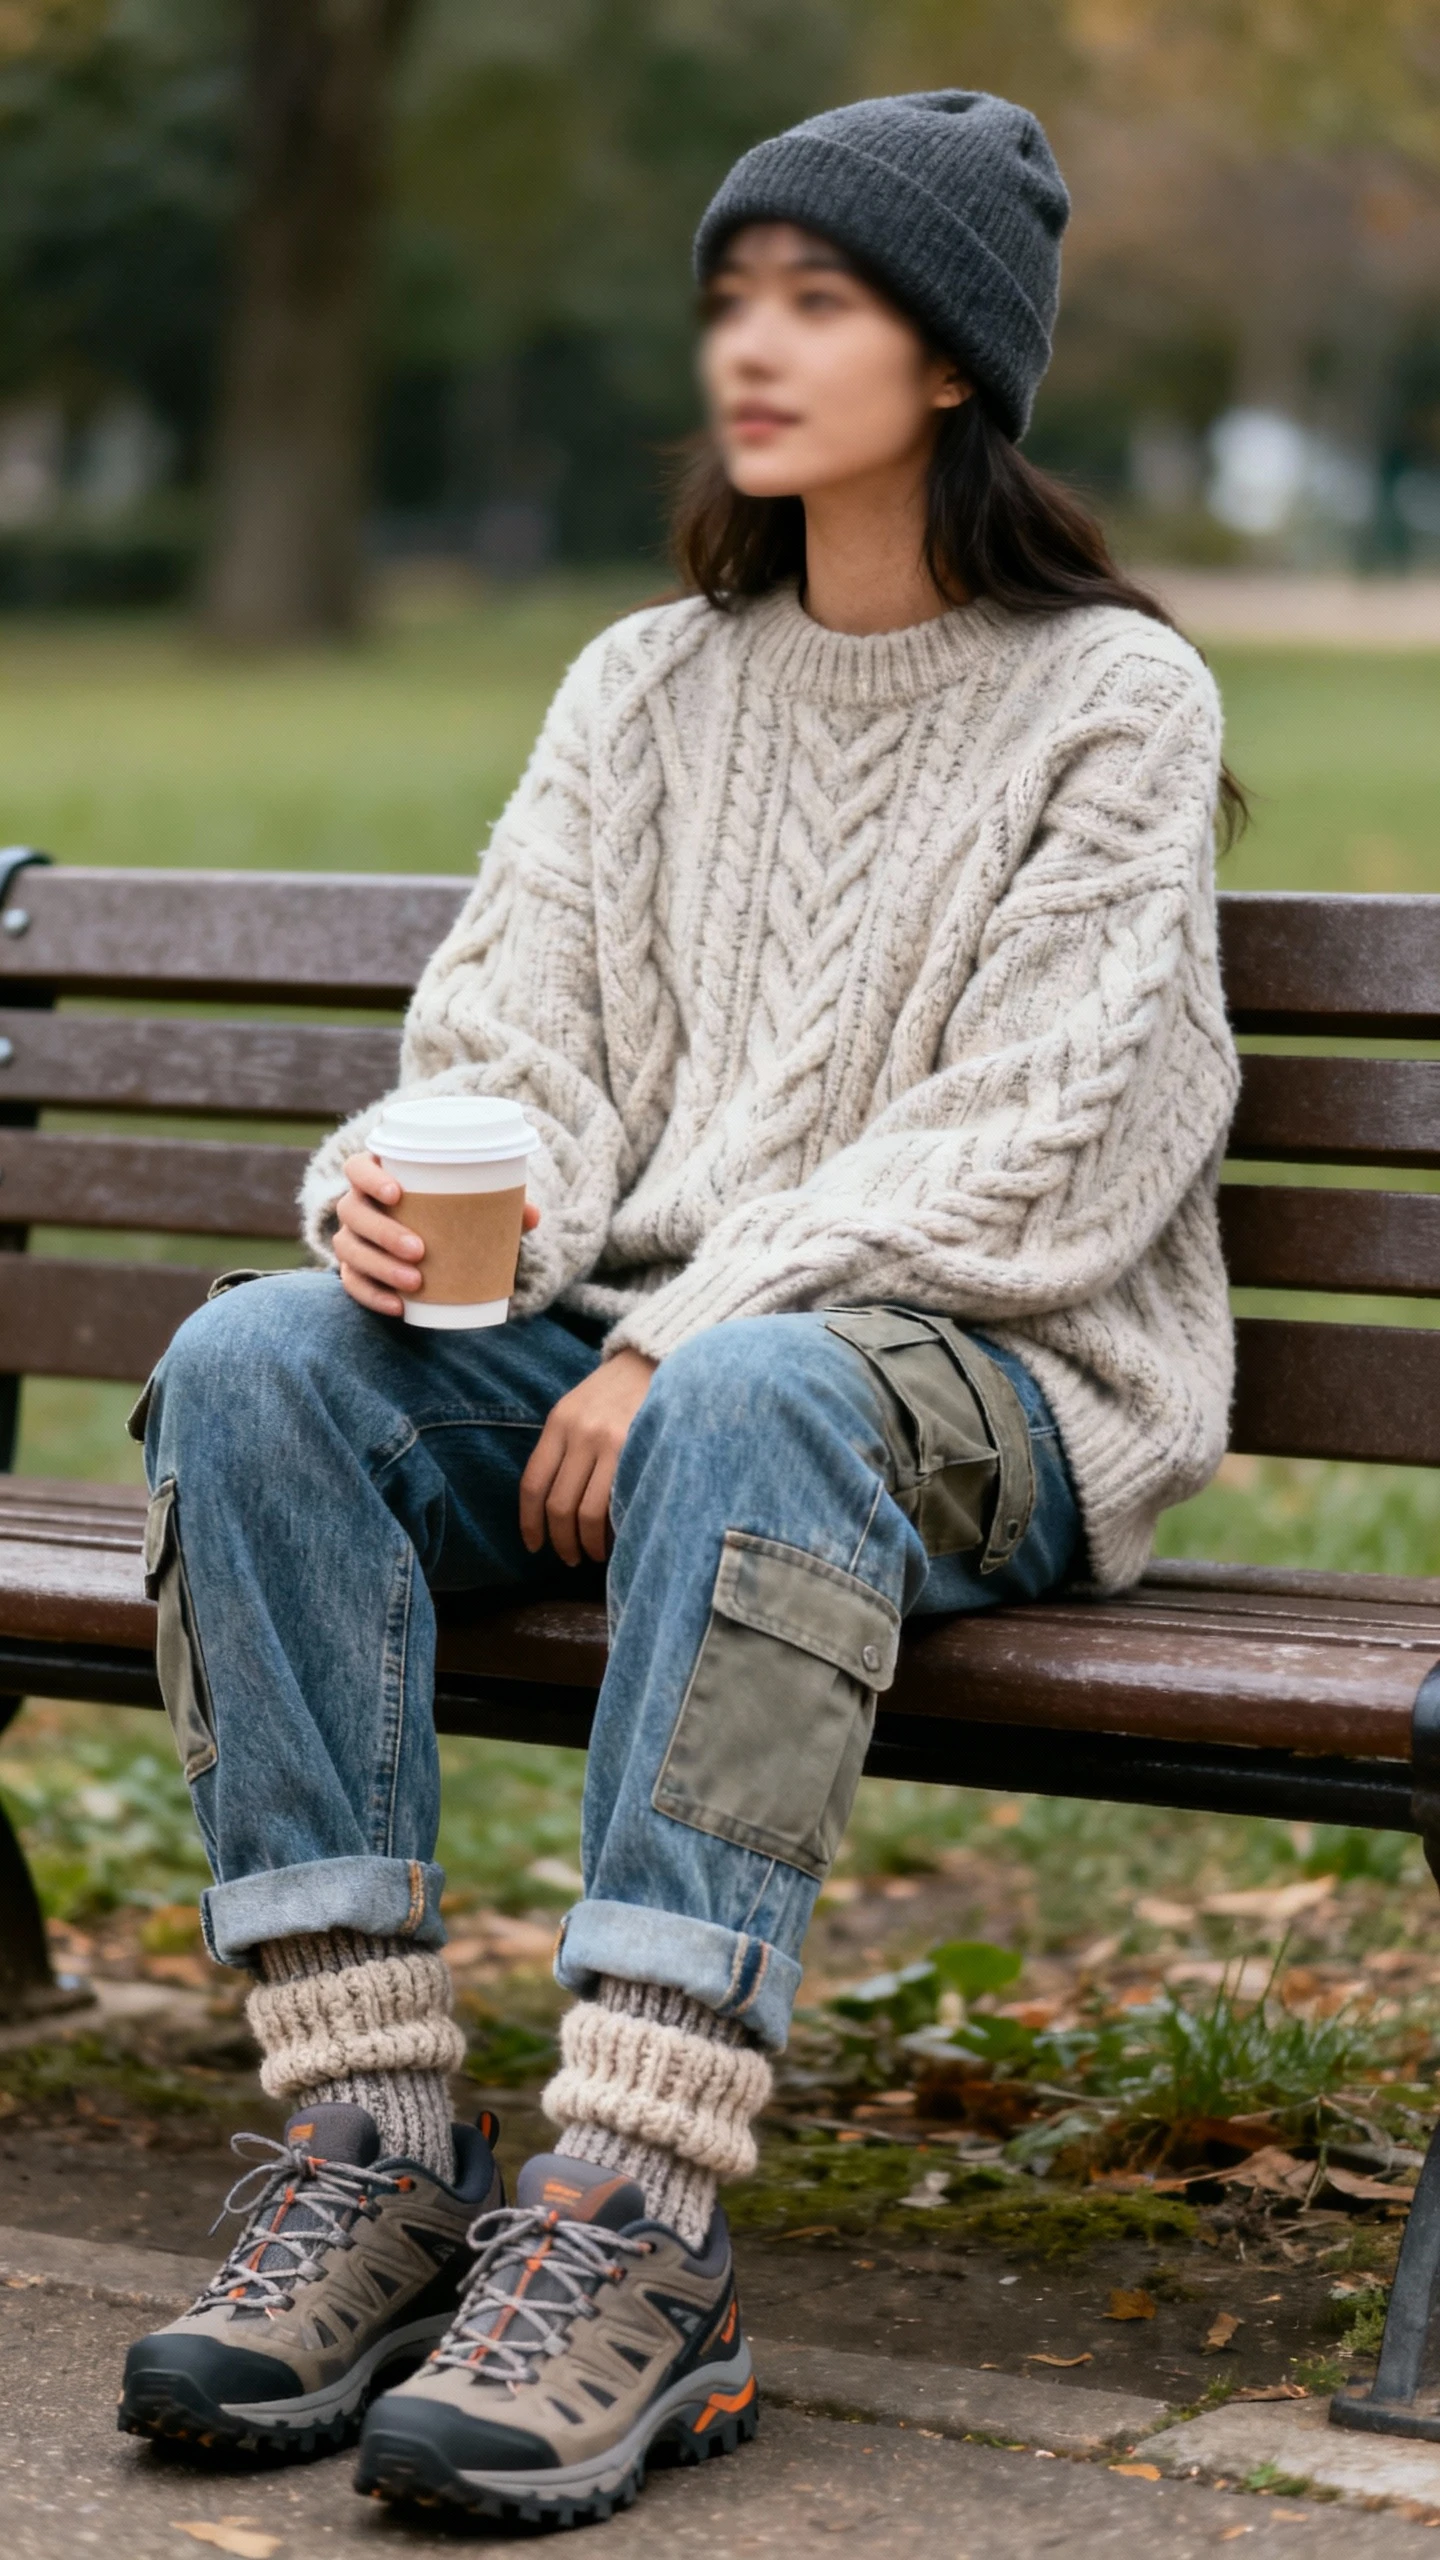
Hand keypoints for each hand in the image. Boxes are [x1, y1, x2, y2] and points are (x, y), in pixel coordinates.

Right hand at [334, 1151, 540, 1317]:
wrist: (427, 1244)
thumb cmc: (447, 1213)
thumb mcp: (471, 1206)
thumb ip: (497, 1206)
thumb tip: (532, 1216)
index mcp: (378, 1177)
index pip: (357, 1168)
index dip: (369, 1177)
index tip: (397, 1194)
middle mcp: (357, 1205)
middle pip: (353, 1211)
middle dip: (383, 1231)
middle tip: (420, 1249)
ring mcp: (351, 1238)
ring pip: (349, 1249)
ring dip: (379, 1266)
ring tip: (414, 1281)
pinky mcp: (354, 1270)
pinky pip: (351, 1283)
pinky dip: (373, 1296)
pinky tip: (398, 1306)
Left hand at [519, 1351, 656, 1565]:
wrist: (657, 1359)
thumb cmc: (616, 1392)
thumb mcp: (578, 1409)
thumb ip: (563, 1448)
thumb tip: (551, 1508)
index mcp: (559, 1422)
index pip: (533, 1484)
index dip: (530, 1523)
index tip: (534, 1546)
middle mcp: (580, 1433)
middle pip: (558, 1504)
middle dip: (561, 1541)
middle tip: (569, 1557)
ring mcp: (611, 1442)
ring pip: (587, 1512)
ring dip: (587, 1542)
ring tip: (594, 1553)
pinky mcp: (639, 1450)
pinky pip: (618, 1502)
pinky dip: (613, 1529)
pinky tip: (616, 1538)